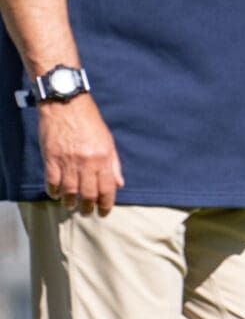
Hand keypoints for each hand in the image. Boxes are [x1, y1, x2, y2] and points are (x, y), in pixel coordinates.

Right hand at [39, 95, 122, 215]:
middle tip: (87, 212)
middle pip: (88, 193)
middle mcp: (87, 162)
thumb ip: (114, 164)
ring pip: (69, 191)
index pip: (107, 189)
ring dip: (70, 203)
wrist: (67, 105)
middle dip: (88, 207)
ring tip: (71, 207)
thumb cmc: (90, 122)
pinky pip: (52, 181)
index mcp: (103, 158)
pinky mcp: (51, 158)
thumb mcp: (108, 141)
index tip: (104, 213)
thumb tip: (119, 184)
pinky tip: (56, 195)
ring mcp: (68, 161)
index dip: (106, 204)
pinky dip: (54, 191)